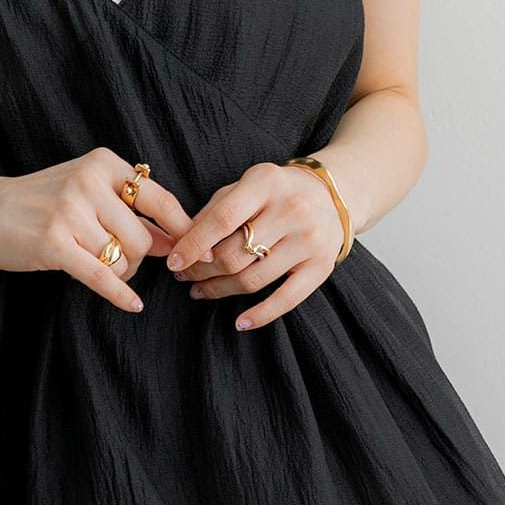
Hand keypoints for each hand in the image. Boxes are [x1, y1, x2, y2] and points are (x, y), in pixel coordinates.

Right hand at [0, 149, 192, 312]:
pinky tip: (132, 304)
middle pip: (143, 238)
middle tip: (120, 261)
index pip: (160, 199)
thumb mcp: (84, 189)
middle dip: (138, 259)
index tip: (198, 250)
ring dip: (119, 273)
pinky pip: (100, 276)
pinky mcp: (53, 244)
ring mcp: (70, 213)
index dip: (183, 229)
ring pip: (122, 259)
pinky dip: (120, 294)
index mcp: (103, 163)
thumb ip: (128, 208)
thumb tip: (172, 240)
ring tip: (100, 267)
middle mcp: (88, 183)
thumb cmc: (37, 201)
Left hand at [165, 160, 345, 329]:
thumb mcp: (243, 188)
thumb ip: (212, 213)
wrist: (331, 195)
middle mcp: (292, 209)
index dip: (193, 245)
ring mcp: (310, 240)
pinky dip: (261, 315)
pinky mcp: (322, 266)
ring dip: (220, 290)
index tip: (173, 262)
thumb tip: (180, 247)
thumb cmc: (274, 193)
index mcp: (267, 182)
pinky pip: (287, 299)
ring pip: (253, 279)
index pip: (223, 219)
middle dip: (202, 270)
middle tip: (184, 276)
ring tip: (200, 290)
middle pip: (235, 254)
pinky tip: (240, 322)